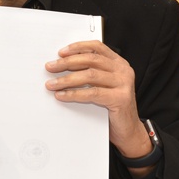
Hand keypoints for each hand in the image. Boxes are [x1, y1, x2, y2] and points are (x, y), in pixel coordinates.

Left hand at [44, 40, 150, 160]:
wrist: (128, 130)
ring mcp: (124, 84)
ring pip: (90, 75)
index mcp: (118, 63)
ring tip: (51, 84)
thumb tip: (61, 66)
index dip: (78, 47)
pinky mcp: (121, 98)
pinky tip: (61, 95)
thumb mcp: (102, 85)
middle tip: (50, 67)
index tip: (60, 52)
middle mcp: (123, 70)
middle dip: (67, 63)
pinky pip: (92, 93)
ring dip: (67, 79)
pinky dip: (74, 94)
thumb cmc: (111, 106)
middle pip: (91, 60)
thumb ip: (90, 73)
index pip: (97, 47)